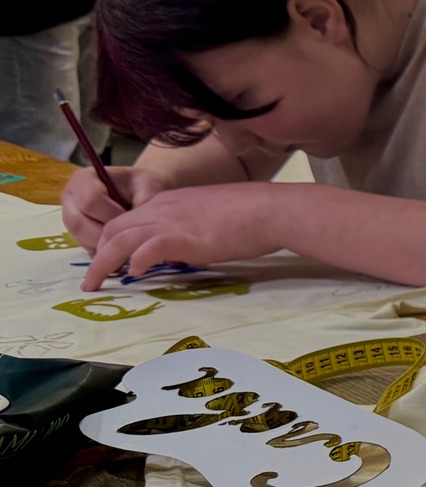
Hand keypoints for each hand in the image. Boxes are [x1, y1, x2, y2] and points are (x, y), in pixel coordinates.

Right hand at [61, 165, 170, 247]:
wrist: (141, 191)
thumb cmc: (143, 185)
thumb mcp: (148, 185)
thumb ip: (143, 199)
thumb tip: (139, 223)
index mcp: (84, 179)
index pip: (90, 201)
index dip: (112, 214)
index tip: (132, 218)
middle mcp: (71, 198)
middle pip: (77, 223)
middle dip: (106, 233)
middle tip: (129, 235)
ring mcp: (70, 217)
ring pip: (80, 238)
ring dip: (104, 244)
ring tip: (127, 240)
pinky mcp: (77, 233)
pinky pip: (85, 247)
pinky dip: (104, 250)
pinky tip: (121, 245)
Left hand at [81, 183, 282, 288]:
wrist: (271, 209)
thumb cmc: (250, 215)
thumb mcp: (208, 217)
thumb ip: (187, 229)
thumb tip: (180, 251)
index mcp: (167, 202)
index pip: (125, 220)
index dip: (110, 242)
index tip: (108, 263)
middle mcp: (162, 208)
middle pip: (113, 229)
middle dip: (97, 255)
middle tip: (94, 279)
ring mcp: (172, 221)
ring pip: (120, 238)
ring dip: (102, 263)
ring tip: (96, 284)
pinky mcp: (186, 237)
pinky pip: (148, 247)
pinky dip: (136, 261)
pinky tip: (135, 274)